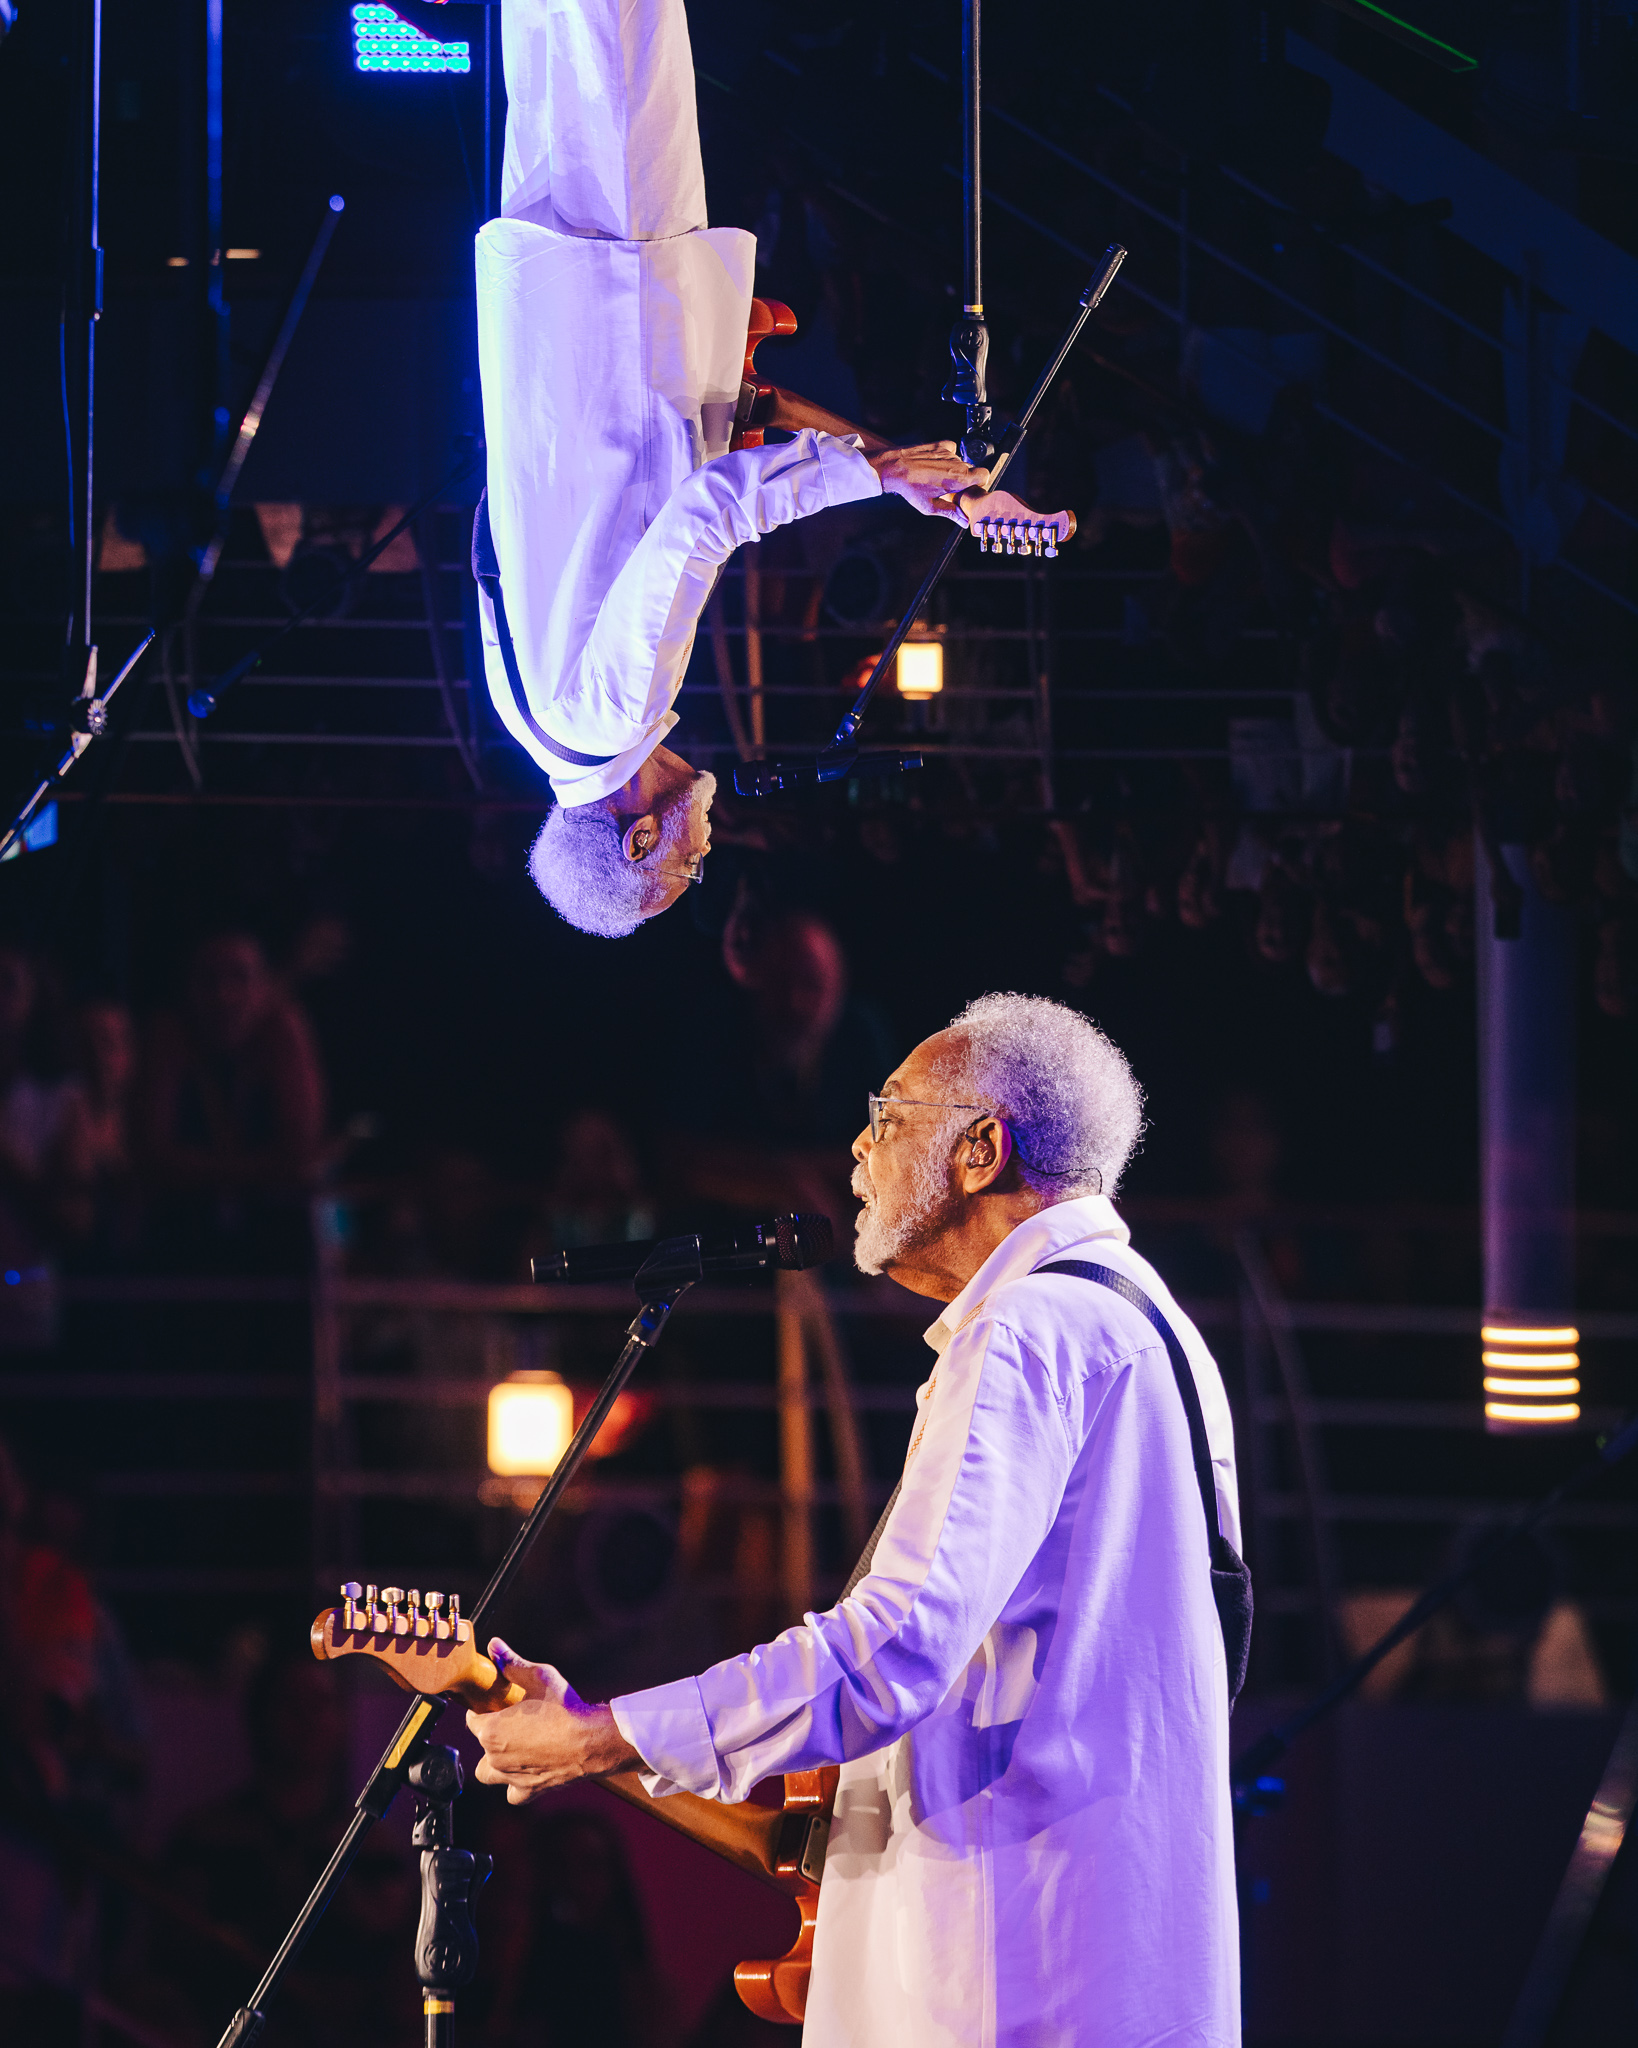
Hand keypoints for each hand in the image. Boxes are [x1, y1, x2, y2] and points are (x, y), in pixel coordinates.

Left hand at [466, 1640, 639, 1804]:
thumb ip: (511, 1662)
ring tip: (512, 1748)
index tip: (495, 1703)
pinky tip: (526, 1770)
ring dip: (494, 1763)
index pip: (471, 1719)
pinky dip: (515, 1785)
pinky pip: (512, 1793)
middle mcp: (494, 1757)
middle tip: (511, 1721)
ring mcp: (510, 1776)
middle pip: (480, 1744)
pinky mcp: (528, 1790)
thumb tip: (494, 1645)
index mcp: (491, 1730)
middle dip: (490, 1733)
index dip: (483, 1708)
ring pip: (487, 1773)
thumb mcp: (538, 1676)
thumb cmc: (564, 1708)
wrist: (591, 1740)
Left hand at [868, 441, 990, 522]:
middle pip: (971, 470)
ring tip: (937, 478)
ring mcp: (949, 452)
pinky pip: (951, 450)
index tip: (971, 490)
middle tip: (950, 489)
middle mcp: (957, 463)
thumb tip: (964, 521)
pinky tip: (936, 464)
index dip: (980, 483)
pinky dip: (947, 456)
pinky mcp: (940, 444)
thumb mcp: (930, 507)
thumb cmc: (910, 488)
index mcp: (958, 479)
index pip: (985, 475)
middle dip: (964, 479)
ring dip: (953, 469)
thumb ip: (951, 513)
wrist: (894, 467)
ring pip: (960, 461)